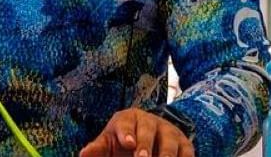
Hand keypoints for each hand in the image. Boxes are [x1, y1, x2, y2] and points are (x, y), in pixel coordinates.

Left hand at [78, 108, 193, 156]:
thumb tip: (83, 155)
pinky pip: (186, 153)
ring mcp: (170, 133)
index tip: (128, 143)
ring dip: (166, 156)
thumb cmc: (123, 141)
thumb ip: (98, 149)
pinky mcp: (185, 145)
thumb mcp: (109, 142)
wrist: (150, 137)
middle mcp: (151, 122)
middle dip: (146, 146)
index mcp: (129, 119)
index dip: (127, 133)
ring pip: (170, 143)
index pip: (126, 123)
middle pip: (149, 131)